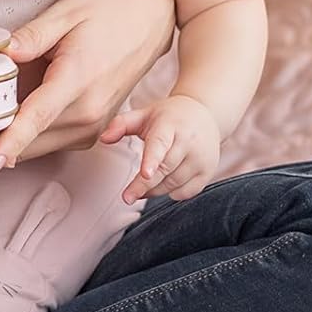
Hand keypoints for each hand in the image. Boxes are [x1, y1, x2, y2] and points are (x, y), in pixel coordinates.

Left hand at [0, 0, 175, 175]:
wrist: (153, 14)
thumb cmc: (110, 7)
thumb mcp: (67, 11)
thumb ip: (32, 36)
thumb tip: (1, 55)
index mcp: (79, 79)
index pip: (38, 118)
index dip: (10, 142)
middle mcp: (90, 111)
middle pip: (34, 141)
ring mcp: (96, 123)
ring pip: (42, 146)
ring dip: (13, 142)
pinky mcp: (97, 128)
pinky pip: (55, 141)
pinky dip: (32, 137)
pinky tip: (14, 117)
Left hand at [101, 95, 220, 202]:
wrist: (205, 114)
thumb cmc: (168, 117)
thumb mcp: (144, 114)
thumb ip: (121, 124)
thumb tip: (103, 139)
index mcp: (170, 124)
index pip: (160, 144)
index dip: (152, 160)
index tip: (144, 174)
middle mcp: (189, 141)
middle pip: (165, 170)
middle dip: (144, 186)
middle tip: (126, 197)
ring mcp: (201, 157)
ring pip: (173, 183)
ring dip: (154, 190)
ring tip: (141, 186)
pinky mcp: (208, 171)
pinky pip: (186, 192)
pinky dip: (171, 193)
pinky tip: (163, 184)